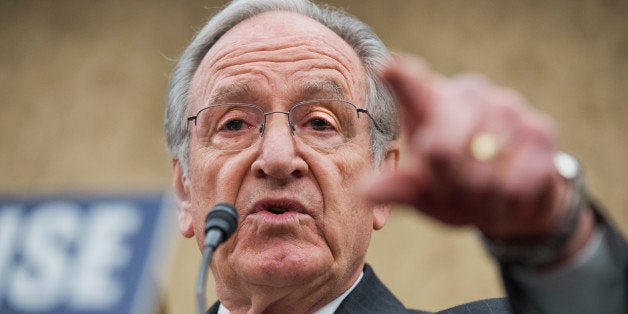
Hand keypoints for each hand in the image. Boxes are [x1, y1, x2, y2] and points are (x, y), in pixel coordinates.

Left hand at [365, 55, 574, 240]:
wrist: (512, 202)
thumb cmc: (456, 189)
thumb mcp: (424, 192)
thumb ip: (401, 188)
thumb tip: (365, 191)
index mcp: (430, 106)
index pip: (413, 88)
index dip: (402, 80)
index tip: (388, 68)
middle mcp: (467, 96)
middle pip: (443, 143)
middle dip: (444, 180)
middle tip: (449, 188)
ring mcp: (506, 106)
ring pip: (481, 161)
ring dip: (478, 191)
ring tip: (481, 192)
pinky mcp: (539, 128)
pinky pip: (517, 175)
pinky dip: (508, 196)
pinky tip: (509, 191)